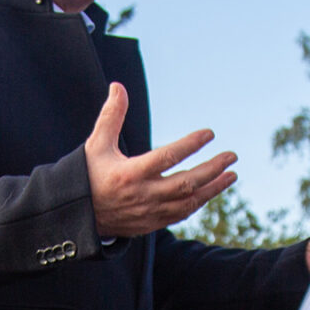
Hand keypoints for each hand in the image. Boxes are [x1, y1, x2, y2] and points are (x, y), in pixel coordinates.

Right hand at [86, 84, 236, 237]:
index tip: (209, 133)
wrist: (78, 214)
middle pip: (186, 183)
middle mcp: (143, 195)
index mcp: (130, 173)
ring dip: (213, 188)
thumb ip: (111, 116)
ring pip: (189, 202)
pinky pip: (182, 214)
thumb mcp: (97, 144)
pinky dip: (199, 202)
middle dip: (212, 169)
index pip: (168, 157)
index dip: (191, 145)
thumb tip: (118, 86)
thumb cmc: (88, 174)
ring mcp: (149, 212)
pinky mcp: (151, 224)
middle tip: (231, 156)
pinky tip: (212, 190)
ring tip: (231, 174)